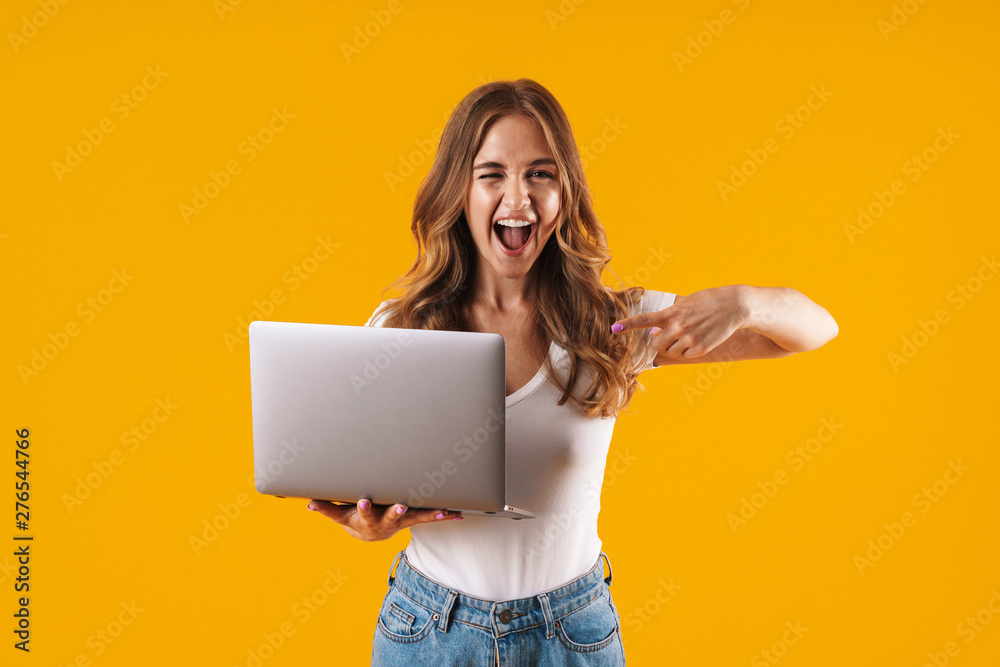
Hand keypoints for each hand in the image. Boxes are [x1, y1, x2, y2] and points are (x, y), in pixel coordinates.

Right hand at [307, 498, 462, 541]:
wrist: (369, 534)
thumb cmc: (353, 518)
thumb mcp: (338, 515)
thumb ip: (325, 507)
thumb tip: (307, 502)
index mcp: (364, 518)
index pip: (361, 512)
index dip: (362, 508)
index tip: (362, 502)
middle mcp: (384, 521)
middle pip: (389, 515)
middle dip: (395, 510)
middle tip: (402, 504)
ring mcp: (400, 521)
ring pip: (415, 517)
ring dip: (428, 514)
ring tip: (442, 511)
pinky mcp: (412, 518)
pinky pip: (429, 516)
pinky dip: (443, 515)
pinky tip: (458, 513)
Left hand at [611, 285, 749, 359]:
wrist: (735, 306)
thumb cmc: (709, 301)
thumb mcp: (687, 303)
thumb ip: (669, 317)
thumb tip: (656, 333)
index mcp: (672, 312)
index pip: (644, 320)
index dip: (628, 325)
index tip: (614, 328)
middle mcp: (678, 327)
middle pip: (656, 344)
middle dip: (661, 342)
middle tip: (672, 334)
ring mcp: (689, 339)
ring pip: (671, 351)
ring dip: (675, 346)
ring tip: (690, 333)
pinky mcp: (700, 348)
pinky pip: (685, 355)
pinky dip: (688, 350)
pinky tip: (699, 338)